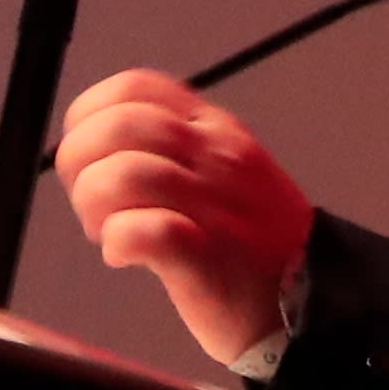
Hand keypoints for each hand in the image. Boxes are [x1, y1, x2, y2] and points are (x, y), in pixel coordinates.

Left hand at [55, 67, 314, 365]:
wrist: (307, 302)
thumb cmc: (255, 242)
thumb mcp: (227, 169)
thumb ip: (176, 148)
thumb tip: (102, 145)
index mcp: (215, 129)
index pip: (134, 87)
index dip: (90, 115)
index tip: (89, 154)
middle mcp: (215, 156)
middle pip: (118, 125)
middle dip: (80, 163)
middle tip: (91, 202)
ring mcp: (212, 204)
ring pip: (122, 174)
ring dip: (94, 204)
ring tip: (106, 230)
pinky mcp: (204, 256)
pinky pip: (141, 231)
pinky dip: (117, 242)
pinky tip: (125, 256)